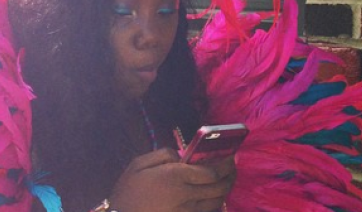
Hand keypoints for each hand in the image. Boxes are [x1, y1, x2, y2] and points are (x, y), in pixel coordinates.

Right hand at [108, 149, 235, 211]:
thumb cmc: (128, 190)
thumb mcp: (138, 164)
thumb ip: (162, 154)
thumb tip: (181, 155)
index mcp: (175, 177)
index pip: (211, 171)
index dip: (225, 164)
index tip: (230, 156)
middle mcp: (187, 195)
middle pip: (219, 187)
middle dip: (230, 175)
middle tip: (233, 167)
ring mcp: (188, 211)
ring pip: (217, 201)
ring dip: (226, 189)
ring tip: (227, 179)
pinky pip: (208, 211)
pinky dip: (216, 202)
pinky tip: (214, 195)